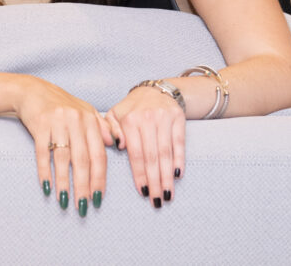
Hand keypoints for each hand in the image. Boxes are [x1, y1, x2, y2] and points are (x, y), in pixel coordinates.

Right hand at [15, 76, 114, 213]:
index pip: (98, 155)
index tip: (98, 198)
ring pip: (62, 159)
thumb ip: (102, 126)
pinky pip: (43, 153)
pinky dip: (45, 171)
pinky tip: (47, 187)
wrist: (33, 90)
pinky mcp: (39, 124)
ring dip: (64, 182)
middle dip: (83, 186)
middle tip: (83, 206)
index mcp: (90, 119)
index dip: (99, 178)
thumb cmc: (61, 104)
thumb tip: (115, 144)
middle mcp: (76, 121)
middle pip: (82, 160)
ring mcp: (57, 122)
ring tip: (65, 201)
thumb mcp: (85, 110)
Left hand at [107, 86, 185, 207]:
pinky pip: (180, 143)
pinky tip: (178, 175)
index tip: (143, 192)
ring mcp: (164, 118)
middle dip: (155, 181)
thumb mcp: (115, 114)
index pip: (135, 153)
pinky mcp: (178, 118)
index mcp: (129, 120)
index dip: (140, 174)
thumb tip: (118, 146)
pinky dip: (179, 160)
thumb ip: (110, 130)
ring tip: (168, 194)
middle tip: (157, 200)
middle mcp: (147, 119)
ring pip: (166, 153)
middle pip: (152, 156)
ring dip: (167, 176)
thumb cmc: (132, 108)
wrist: (155, 90)